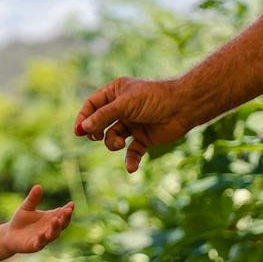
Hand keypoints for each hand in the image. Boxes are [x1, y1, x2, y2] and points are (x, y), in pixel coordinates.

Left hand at [1, 185, 74, 254]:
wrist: (9, 234)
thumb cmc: (21, 220)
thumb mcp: (26, 207)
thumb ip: (33, 199)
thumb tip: (38, 186)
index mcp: (50, 218)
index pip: (62, 214)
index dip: (68, 210)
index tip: (72, 204)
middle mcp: (49, 229)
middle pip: (62, 225)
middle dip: (65, 218)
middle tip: (68, 211)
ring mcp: (43, 238)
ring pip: (53, 235)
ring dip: (55, 228)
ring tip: (56, 220)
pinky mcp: (34, 246)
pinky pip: (40, 243)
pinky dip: (42, 238)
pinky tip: (42, 234)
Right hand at [75, 77, 196, 172]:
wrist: (183, 107)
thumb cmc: (154, 98)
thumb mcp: (125, 104)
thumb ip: (103, 116)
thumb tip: (83, 128)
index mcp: (116, 92)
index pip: (92, 105)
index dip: (84, 117)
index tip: (79, 131)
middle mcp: (122, 108)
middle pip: (99, 123)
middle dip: (96, 132)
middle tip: (96, 137)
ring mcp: (132, 124)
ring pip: (113, 138)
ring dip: (113, 143)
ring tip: (120, 144)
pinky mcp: (144, 138)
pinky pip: (132, 152)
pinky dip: (130, 160)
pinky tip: (131, 168)